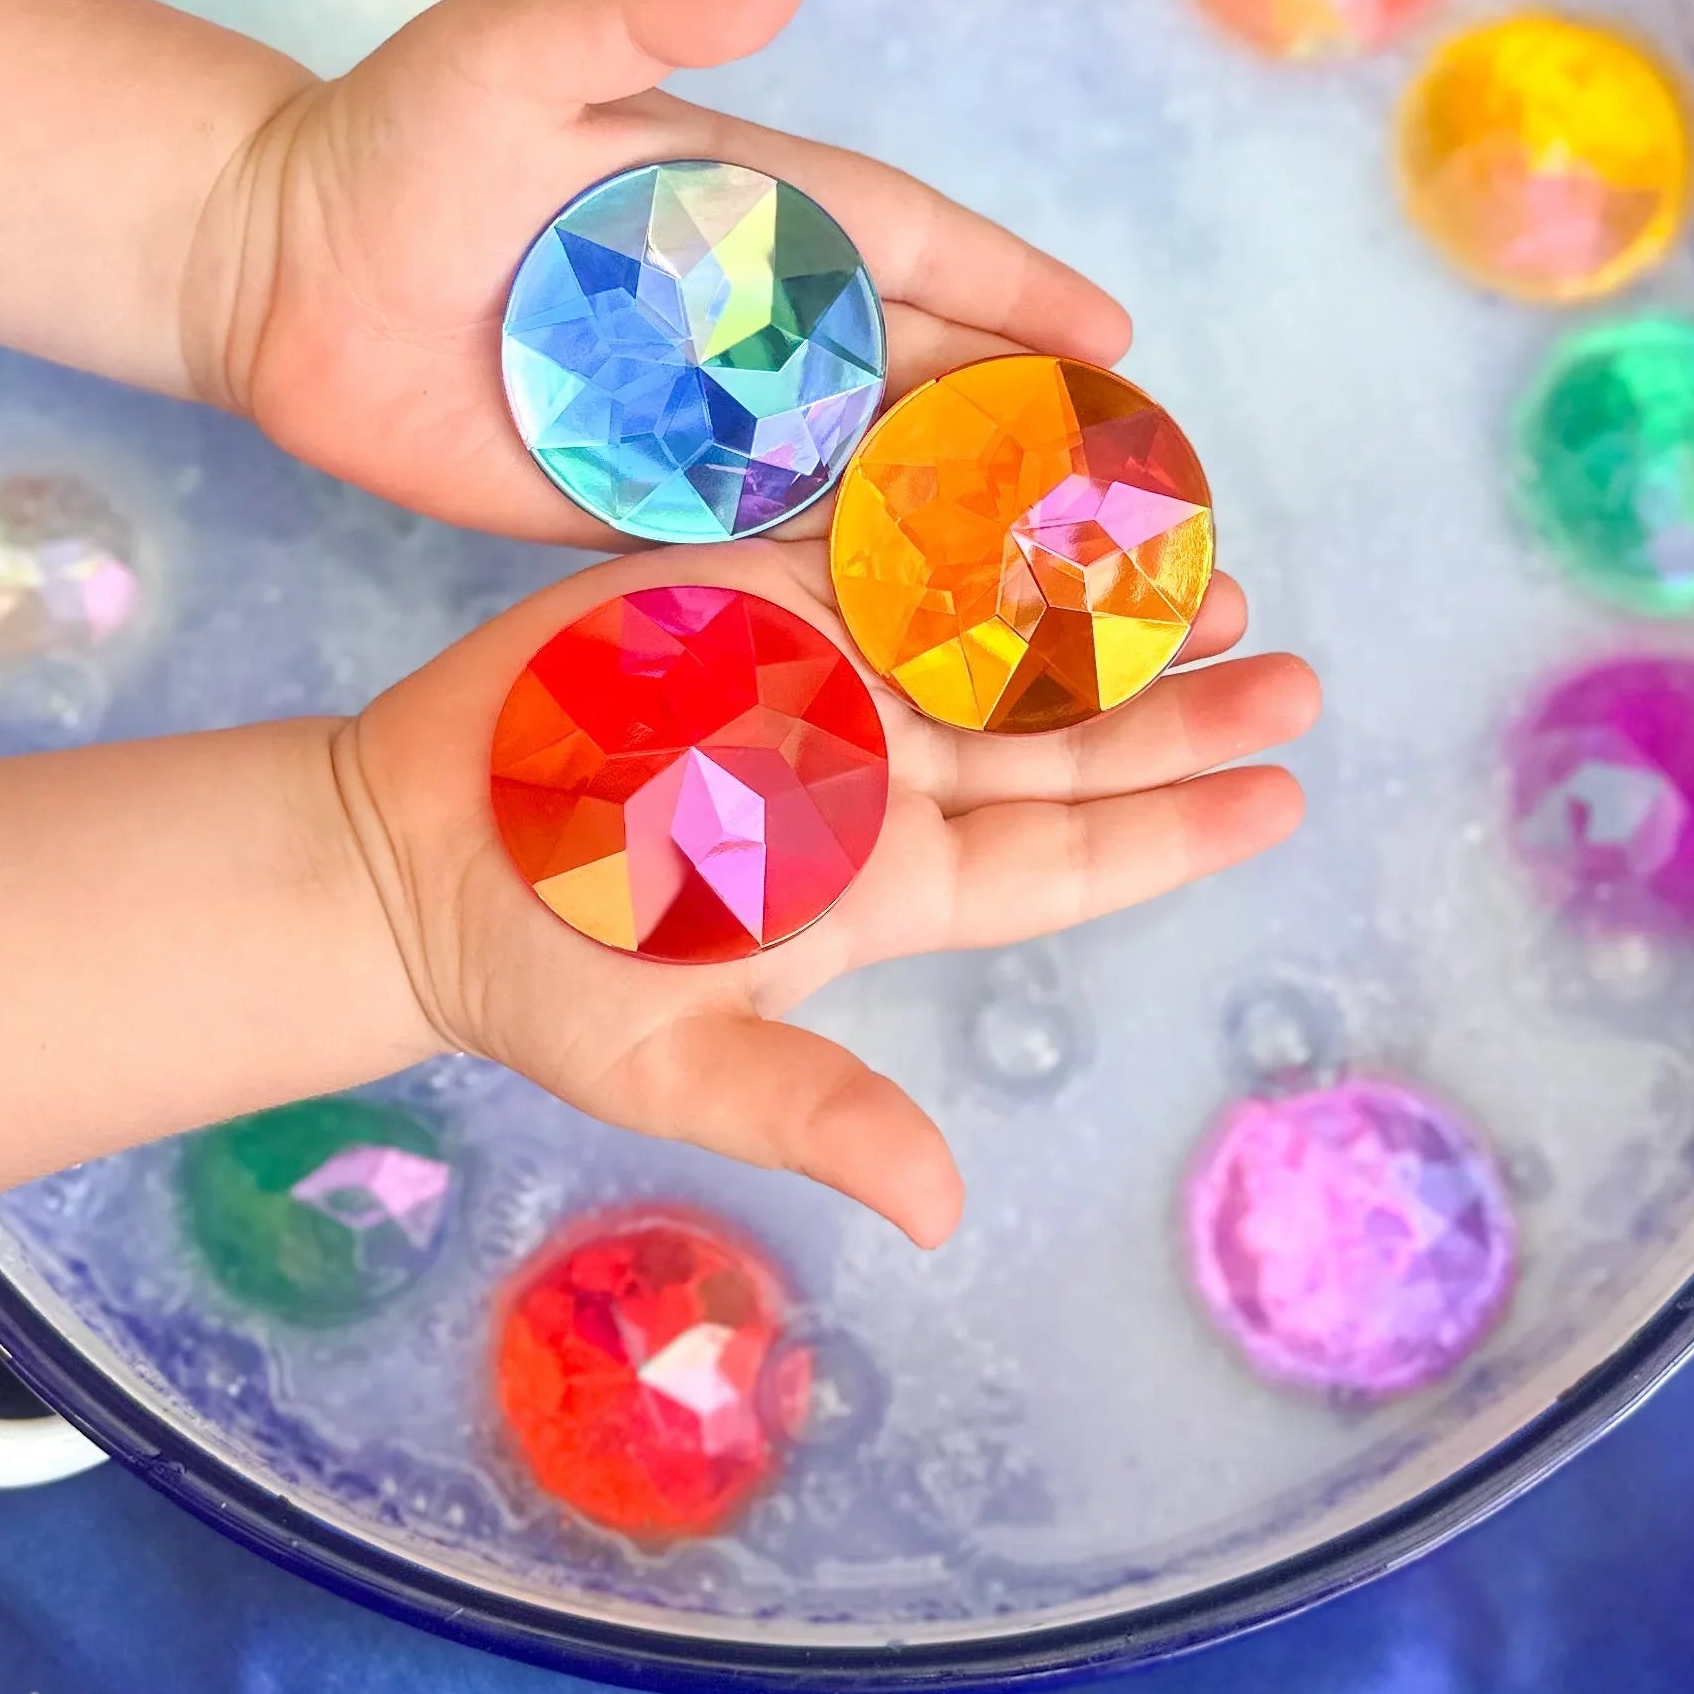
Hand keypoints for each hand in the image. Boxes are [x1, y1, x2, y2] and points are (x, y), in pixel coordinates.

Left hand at [176, 0, 1136, 544]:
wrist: (267, 267)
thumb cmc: (390, 138)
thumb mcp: (512, 49)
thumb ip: (637, 9)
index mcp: (745, 203)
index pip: (913, 246)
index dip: (1015, 289)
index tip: (1115, 338)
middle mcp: (743, 318)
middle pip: (915, 375)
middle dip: (1023, 425)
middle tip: (1128, 487)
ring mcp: (694, 420)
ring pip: (853, 474)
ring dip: (950, 524)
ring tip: (1054, 579)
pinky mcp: (631, 503)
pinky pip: (752, 549)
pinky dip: (831, 585)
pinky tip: (908, 635)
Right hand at [322, 541, 1318, 1248]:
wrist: (405, 851)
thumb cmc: (537, 972)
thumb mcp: (672, 1064)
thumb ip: (809, 1111)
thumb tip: (940, 1209)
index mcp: (885, 884)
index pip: (1061, 858)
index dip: (1171, 830)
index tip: (1279, 798)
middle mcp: (876, 776)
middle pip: (1057, 740)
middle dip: (1174, 705)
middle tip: (1287, 668)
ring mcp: (818, 676)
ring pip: (993, 634)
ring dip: (1095, 608)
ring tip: (1205, 571)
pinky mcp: (752, 590)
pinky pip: (884, 544)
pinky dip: (967, 516)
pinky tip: (1054, 485)